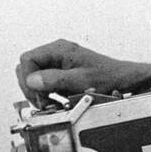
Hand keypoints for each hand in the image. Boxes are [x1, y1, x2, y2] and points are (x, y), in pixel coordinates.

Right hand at [15, 39, 150, 105]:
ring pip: (34, 76)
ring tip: (50, 102)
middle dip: (31, 86)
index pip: (27, 60)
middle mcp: (56, 52)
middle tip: (44, 101)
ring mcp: (57, 62)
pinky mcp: (61, 72)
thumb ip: (55, 80)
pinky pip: (44, 82)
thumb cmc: (107, 77)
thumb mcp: (80, 81)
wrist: (124, 79)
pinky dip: (46, 93)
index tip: (38, 94)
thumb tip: (32, 80)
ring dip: (38, 91)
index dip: (28, 79)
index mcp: (58, 49)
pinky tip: (55, 100)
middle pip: (26, 67)